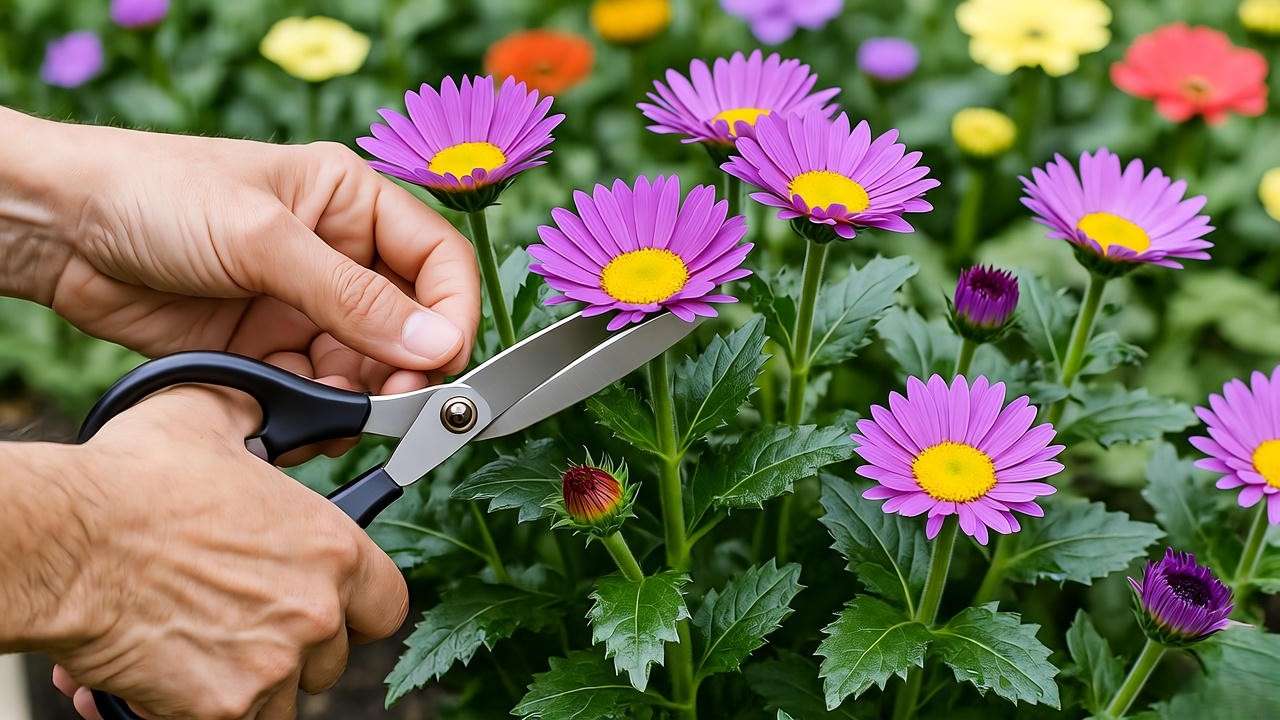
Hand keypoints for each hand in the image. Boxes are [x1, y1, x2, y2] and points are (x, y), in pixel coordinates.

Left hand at [4, 109, 479, 401]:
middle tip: (392, 410)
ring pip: (363, 370)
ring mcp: (302, 307)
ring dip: (355, 401)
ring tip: (329, 419)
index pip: (438, 264)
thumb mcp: (262, 238)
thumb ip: (351, 299)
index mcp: (353, 204)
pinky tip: (289, 422)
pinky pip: (311, 393)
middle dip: (403, 371)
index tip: (442, 369)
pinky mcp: (265, 349)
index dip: (452, 317)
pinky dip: (309, 416)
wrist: (55, 229)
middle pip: (407, 328)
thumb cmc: (154, 194)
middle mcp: (338, 256)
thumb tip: (437, 347)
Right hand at [46, 387, 408, 718]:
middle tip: (248, 624)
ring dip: (250, 680)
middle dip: (295, 647)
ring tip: (202, 646)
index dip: (361, 607)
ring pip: (282, 698)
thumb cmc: (133, 481)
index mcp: (330, 547)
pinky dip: (202, 709)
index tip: (336, 606)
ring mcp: (271, 666)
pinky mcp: (222, 709)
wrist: (65, 544)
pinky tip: (163, 676)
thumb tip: (263, 414)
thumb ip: (257, 420)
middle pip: (333, 657)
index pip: (388, 602)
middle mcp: (314, 611)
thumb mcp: (211, 417)